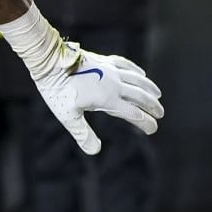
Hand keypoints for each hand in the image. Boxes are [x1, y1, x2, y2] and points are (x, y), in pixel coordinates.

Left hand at [30, 43, 163, 154]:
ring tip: (158, 95)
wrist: (51, 63)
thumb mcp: (68, 116)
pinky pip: (125, 65)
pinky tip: (141, 73)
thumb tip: (94, 151)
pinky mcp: (104, 60)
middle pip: (140, 96)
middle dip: (152, 106)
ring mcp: (110, 70)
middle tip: (161, 114)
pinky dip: (136, 71)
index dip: (146, 122)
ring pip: (137, 79)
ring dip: (149, 88)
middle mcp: (114, 84)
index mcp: (107, 99)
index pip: (133, 114)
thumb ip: (83, 134)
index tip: (153, 129)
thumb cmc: (57, 91)